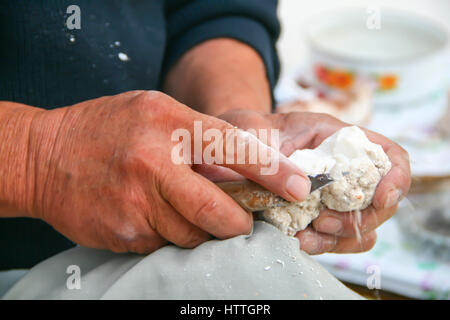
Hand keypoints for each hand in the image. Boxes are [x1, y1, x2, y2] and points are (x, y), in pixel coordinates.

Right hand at [23, 91, 309, 253]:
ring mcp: (136, 202)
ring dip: (201, 230)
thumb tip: (242, 171)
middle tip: (244, 221)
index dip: (272, 171)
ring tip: (184, 209)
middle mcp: (154, 163)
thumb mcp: (155, 112)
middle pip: (218, 211)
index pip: (233, 149)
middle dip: (239, 223)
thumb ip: (198, 136)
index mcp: (168, 123)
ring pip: (193, 235)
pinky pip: (165, 244)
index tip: (297, 187)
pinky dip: (170, 234)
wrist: (43, 156)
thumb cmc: (107, 128)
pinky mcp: (123, 232)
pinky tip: (153, 214)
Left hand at [218, 109, 410, 253]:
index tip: (381, 198)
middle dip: (360, 219)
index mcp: (339, 140)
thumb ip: (270, 153)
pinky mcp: (315, 217)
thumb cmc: (248, 132)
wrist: (232, 148)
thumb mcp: (253, 129)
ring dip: (339, 237)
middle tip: (322, 221)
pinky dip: (320, 244)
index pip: (390, 157)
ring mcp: (331, 198)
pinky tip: (297, 239)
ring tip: (306, 234)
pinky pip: (332, 240)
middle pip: (381, 203)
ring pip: (360, 228)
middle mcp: (342, 171)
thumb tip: (300, 189)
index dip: (397, 179)